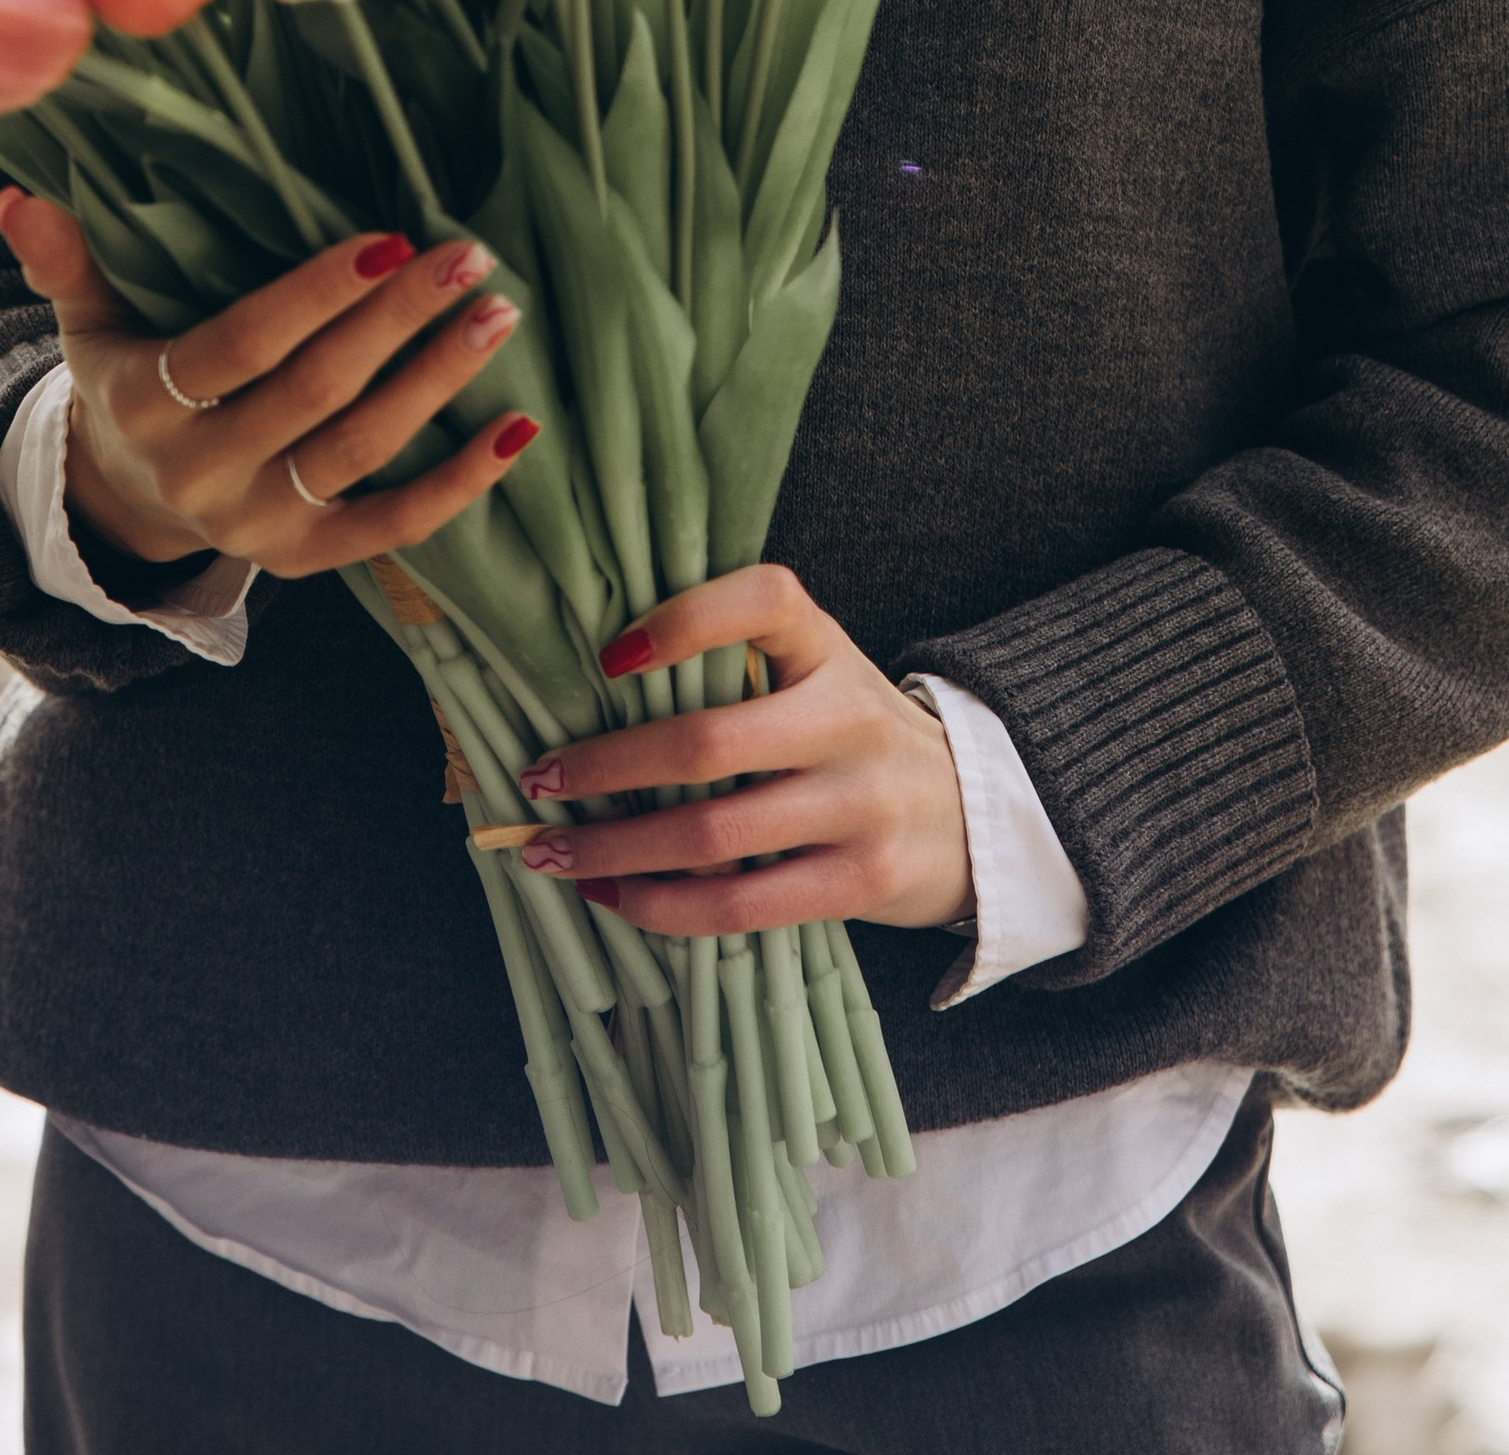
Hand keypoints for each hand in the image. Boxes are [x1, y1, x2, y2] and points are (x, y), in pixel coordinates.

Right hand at [0, 189, 534, 580]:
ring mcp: (254, 525)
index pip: (242, 346)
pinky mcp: (303, 560)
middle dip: (397, 321)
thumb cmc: (123, 373)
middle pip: (315, 392)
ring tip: (499, 316)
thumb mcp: (85, 318)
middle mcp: (199, 472)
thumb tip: (16, 194)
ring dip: (439, 383)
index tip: (390, 239)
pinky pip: (391, 528)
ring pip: (361, 451)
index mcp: (146, 402)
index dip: (315, 297)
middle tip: (469, 258)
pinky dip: (459, 485)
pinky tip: (517, 429)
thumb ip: (66, 258)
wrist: (123, 498)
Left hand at [507, 564, 973, 937]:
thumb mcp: (819, 671)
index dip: (684, 620)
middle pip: (709, 741)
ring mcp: (858, 805)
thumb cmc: (852, 734)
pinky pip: (740, 905)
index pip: (764, 600)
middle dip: (607, 766)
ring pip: (712, 835)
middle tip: (538, 777)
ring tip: (551, 854)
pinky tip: (614, 899)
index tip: (609, 656)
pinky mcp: (859, 883)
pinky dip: (662, 907)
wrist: (970, 814)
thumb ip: (739, 661)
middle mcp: (849, 718)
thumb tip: (598, 677)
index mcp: (830, 648)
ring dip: (614, 850)